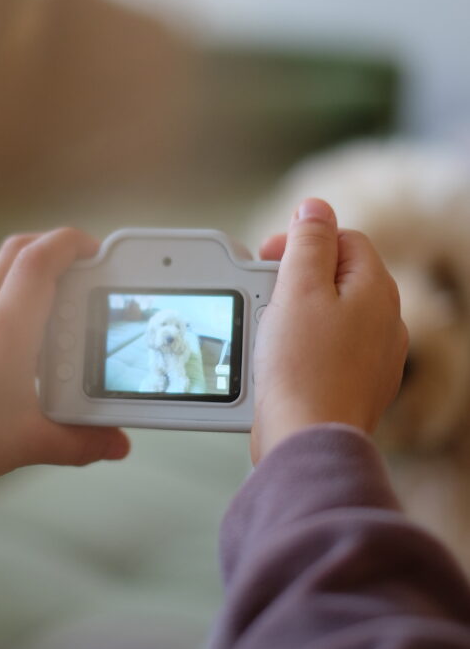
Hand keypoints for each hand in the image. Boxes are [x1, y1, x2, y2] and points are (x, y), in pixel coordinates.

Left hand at [0, 229, 130, 495]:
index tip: (96, 251)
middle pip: (17, 250)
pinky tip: (19, 345)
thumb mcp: (27, 442)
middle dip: (53, 247)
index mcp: (7, 327)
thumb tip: (117, 444)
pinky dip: (8, 303)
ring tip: (57, 313)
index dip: (72, 243)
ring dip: (30, 277)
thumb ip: (79, 443)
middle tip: (81, 269)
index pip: (40, 259)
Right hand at [250, 198, 407, 464]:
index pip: (343, 239)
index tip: (268, 257)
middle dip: (294, 280)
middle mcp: (385, 321)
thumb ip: (309, 241)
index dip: (302, 241)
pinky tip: (280, 362)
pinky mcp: (356, 385)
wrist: (308, 440)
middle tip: (264, 297)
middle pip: (336, 276)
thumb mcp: (299, 288)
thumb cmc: (302, 369)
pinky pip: (327, 350)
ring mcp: (374, 356)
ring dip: (295, 315)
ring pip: (330, 315)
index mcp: (376, 289)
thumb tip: (315, 208)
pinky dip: (302, 348)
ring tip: (267, 333)